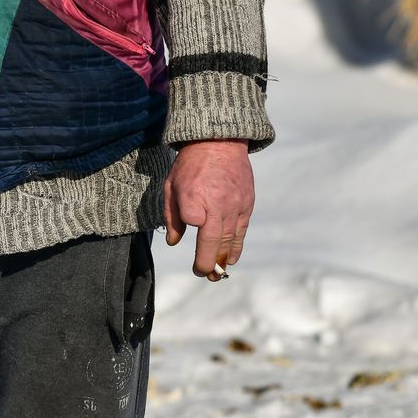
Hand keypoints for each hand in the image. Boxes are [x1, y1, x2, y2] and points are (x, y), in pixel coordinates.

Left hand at [163, 139, 253, 281]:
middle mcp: (217, 202)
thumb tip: (174, 242)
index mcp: (194, 194)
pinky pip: (241, 232)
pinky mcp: (246, 205)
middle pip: (213, 239)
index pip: (192, 218)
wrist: (219, 142)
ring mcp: (234, 205)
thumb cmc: (190, 165)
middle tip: (203, 275)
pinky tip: (230, 260)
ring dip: (222, 260)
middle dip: (207, 262)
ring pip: (229, 239)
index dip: (188, 224)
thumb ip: (172, 215)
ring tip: (216, 275)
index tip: (184, 231)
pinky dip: (235, 248)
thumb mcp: (172, 185)